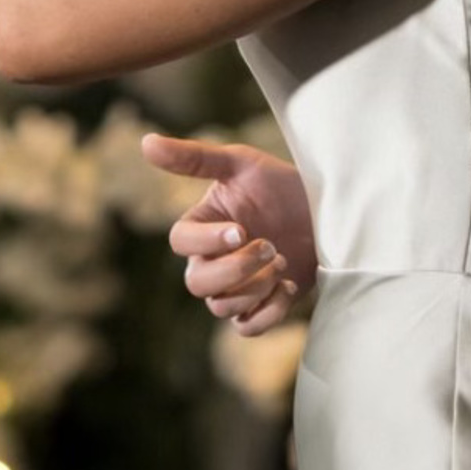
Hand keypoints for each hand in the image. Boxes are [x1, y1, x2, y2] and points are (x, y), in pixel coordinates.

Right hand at [142, 131, 317, 335]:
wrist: (325, 213)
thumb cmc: (278, 184)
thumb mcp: (240, 163)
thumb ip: (193, 157)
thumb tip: (145, 142)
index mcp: (201, 226)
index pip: (179, 242)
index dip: (206, 241)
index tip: (241, 230)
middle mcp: (210, 260)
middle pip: (196, 283)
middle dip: (235, 270)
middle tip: (271, 248)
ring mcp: (234, 287)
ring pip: (220, 308)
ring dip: (254, 289)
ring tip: (282, 262)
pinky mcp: (259, 307)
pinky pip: (248, 327)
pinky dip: (268, 312)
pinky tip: (289, 285)